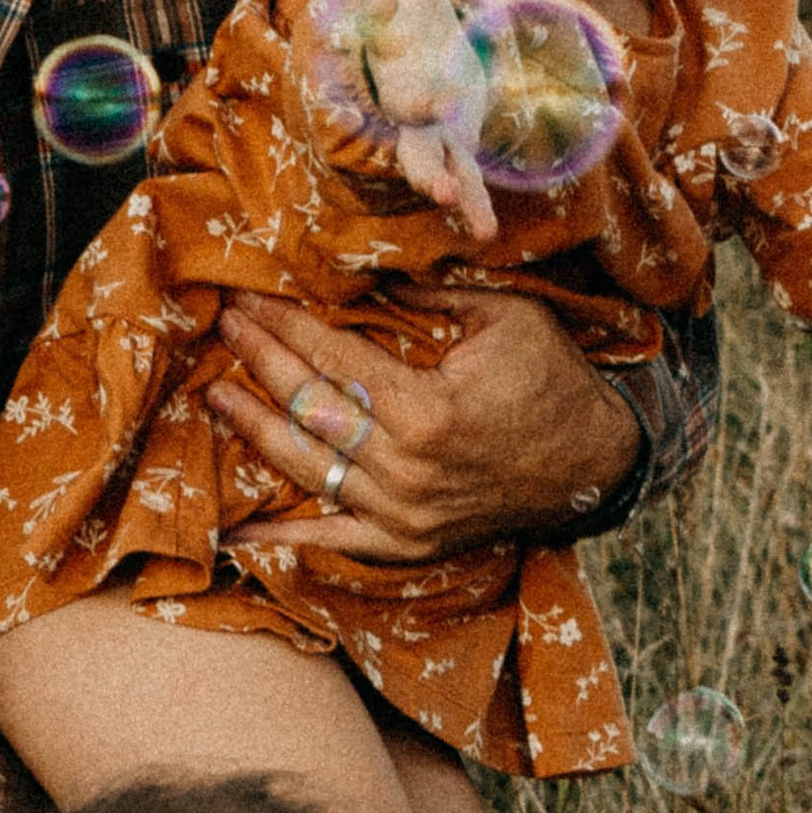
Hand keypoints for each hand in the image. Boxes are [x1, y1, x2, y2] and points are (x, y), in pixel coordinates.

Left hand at [208, 288, 639, 560]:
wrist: (595, 465)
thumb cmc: (553, 380)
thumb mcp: (507, 317)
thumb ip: (433, 292)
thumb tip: (366, 267)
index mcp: (429, 409)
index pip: (334, 359)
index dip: (286, 327)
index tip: (249, 300)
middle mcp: (408, 469)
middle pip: (310, 410)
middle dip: (260, 363)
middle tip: (225, 327)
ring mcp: (404, 514)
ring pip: (308, 469)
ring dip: (254, 431)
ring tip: (216, 396)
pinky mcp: (407, 545)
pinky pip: (333, 540)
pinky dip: (282, 539)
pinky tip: (233, 534)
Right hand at [313, 0, 500, 244]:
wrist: (402, 44)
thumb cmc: (402, 9)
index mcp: (400, 73)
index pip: (408, 89)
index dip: (424, 93)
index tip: (441, 100)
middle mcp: (411, 111)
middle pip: (415, 143)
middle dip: (427, 163)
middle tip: (438, 186)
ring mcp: (432, 134)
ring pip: (438, 169)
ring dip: (454, 193)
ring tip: (474, 226)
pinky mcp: (455, 146)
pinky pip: (465, 181)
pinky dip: (472, 207)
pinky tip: (482, 234)